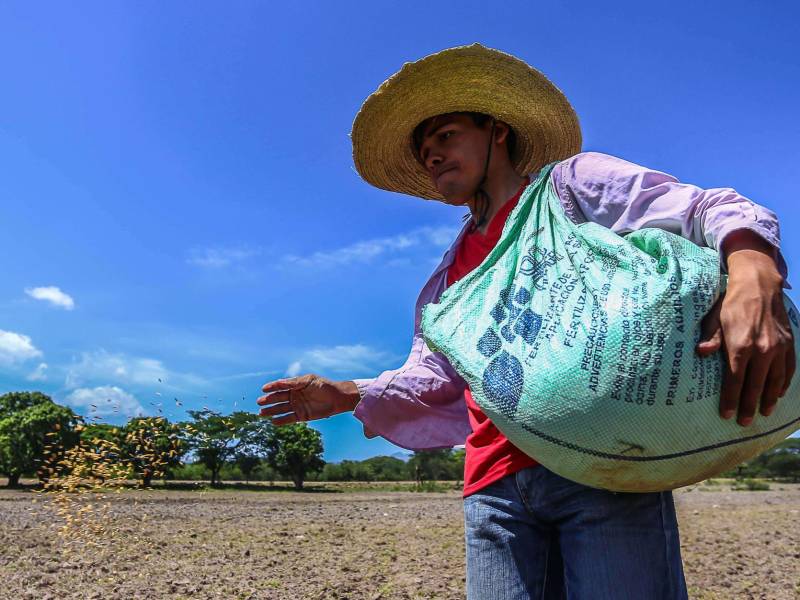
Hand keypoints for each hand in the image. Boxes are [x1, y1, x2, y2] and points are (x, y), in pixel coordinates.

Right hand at [257, 374, 359, 425]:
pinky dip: (281, 420)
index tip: (263, 389)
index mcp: (295, 385)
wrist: (337, 398)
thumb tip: (280, 383)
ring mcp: (297, 406)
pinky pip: (289, 418)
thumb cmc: (324, 386)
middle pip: (279, 398)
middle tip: (260, 402)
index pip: (281, 386)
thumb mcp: (309, 380)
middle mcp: (294, 396)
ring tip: (262, 413)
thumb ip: (295, 383)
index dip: (272, 387)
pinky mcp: (302, 416)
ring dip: (272, 411)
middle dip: (269, 400)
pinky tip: (273, 421)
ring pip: (281, 409)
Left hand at [697, 234, 794, 425]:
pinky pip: (788, 369)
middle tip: (745, 422)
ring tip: (763, 412)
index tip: (727, 415)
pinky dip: (784, 383)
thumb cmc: (731, 302)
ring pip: (775, 381)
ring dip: (769, 398)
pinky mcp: (788, 344)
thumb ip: (710, 337)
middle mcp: (762, 350)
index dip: (731, 400)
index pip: (735, 381)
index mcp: (741, 346)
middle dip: (749, 406)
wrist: (760, 285)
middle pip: (755, 386)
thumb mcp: (714, 318)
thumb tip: (702, 353)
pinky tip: (779, 393)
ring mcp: (778, 348)